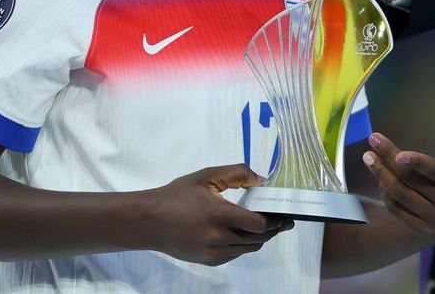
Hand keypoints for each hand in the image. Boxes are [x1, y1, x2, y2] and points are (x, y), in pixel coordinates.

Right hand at [142, 164, 292, 265]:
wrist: (150, 221)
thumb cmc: (177, 196)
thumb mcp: (206, 177)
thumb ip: (236, 174)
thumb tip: (261, 180)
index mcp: (220, 215)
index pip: (259, 224)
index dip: (275, 220)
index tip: (284, 214)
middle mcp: (219, 238)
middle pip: (258, 238)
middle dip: (272, 230)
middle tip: (281, 220)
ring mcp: (214, 252)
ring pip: (248, 249)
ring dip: (258, 238)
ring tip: (263, 226)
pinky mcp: (209, 261)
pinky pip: (235, 255)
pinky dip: (242, 245)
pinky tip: (241, 233)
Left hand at [364, 120, 434, 243]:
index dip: (418, 163)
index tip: (399, 153)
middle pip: (413, 180)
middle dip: (389, 159)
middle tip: (373, 140)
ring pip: (401, 195)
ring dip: (381, 174)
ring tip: (369, 157)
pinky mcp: (422, 231)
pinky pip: (397, 209)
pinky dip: (385, 193)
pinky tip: (380, 178)